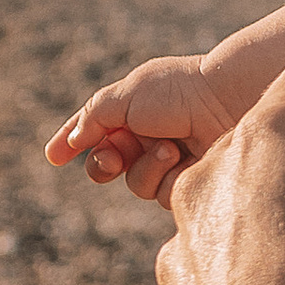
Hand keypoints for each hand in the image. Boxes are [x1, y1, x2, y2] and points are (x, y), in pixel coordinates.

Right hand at [48, 55, 247, 202]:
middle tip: (112, 159)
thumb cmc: (180, 90)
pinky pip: (163, 194)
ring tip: (169, 147)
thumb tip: (73, 139)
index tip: (53, 156)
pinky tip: (184, 158)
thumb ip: (94, 116)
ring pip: (135, 183)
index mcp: (133, 109)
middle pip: (108, 165)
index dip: (72, 142)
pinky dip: (167, 177)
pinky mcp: (192, 179)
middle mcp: (150, 135)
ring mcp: (172, 159)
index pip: (94, 128)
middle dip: (103, 165)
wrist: (231, 99)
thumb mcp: (128, 94)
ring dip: (145, 167)